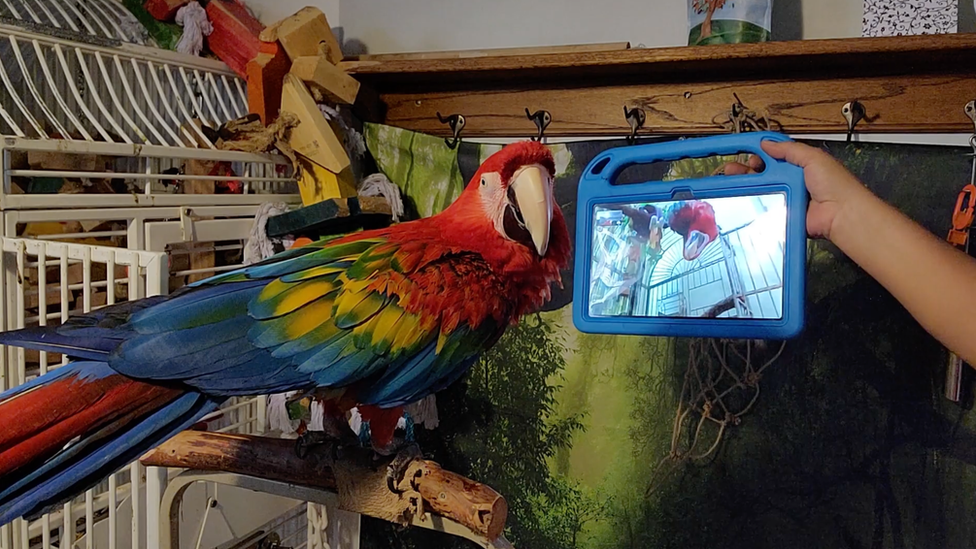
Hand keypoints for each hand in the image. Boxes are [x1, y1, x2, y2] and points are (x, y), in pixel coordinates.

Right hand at [721, 141, 871, 239]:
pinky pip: (765, 208)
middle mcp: (791, 180)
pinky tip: (741, 199)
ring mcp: (787, 198)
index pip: (774, 156)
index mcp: (799, 165)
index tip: (744, 153)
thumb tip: (766, 143)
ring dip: (745, 186)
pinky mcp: (783, 214)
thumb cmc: (834, 184)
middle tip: (731, 169)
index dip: (759, 153)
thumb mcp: (813, 158)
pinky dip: (753, 204)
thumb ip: (789, 149)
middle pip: (762, 173)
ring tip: (730, 181)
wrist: (842, 215)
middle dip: (746, 170)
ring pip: (760, 190)